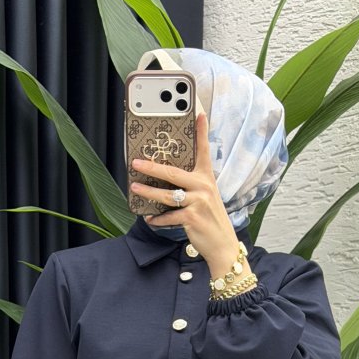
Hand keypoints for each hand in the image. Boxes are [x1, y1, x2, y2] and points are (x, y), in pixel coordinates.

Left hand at [130, 108, 243, 275]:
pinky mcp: (192, 217)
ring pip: (167, 195)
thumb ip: (192, 186)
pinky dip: (158, 219)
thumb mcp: (206, 198)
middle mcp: (203, 187)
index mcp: (206, 178)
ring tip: (135, 188)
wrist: (223, 245)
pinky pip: (169, 216)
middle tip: (136, 162)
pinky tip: (151, 219)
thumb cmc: (211, 220)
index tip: (198, 113)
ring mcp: (198, 202)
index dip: (201, 131)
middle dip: (152, 167)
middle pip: (173, 173)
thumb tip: (167, 181)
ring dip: (148, 192)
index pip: (204, 150)